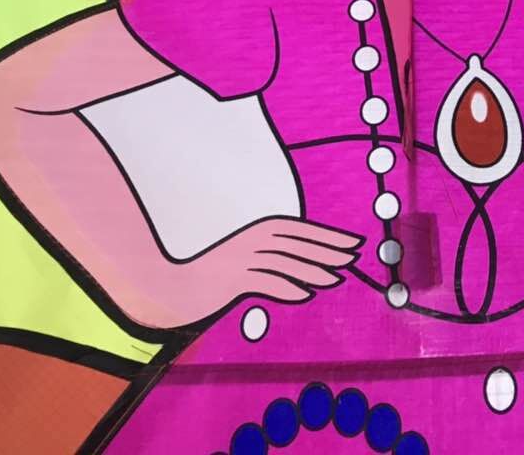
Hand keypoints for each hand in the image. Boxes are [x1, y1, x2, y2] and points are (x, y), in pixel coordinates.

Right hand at [118, 217, 362, 329]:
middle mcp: (253, 240)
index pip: (301, 230)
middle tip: (354, 255)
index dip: (328, 236)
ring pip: (286, 261)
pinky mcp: (231, 278)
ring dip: (313, 269)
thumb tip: (300, 266)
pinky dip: (286, 286)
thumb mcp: (242, 257)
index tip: (352, 242)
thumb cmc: (208, 270)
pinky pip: (264, 280)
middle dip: (329, 249)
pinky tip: (305, 293)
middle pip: (299, 243)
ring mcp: (242, 258)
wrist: (168, 280)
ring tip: (337, 277)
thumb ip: (267, 256)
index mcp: (257, 230)